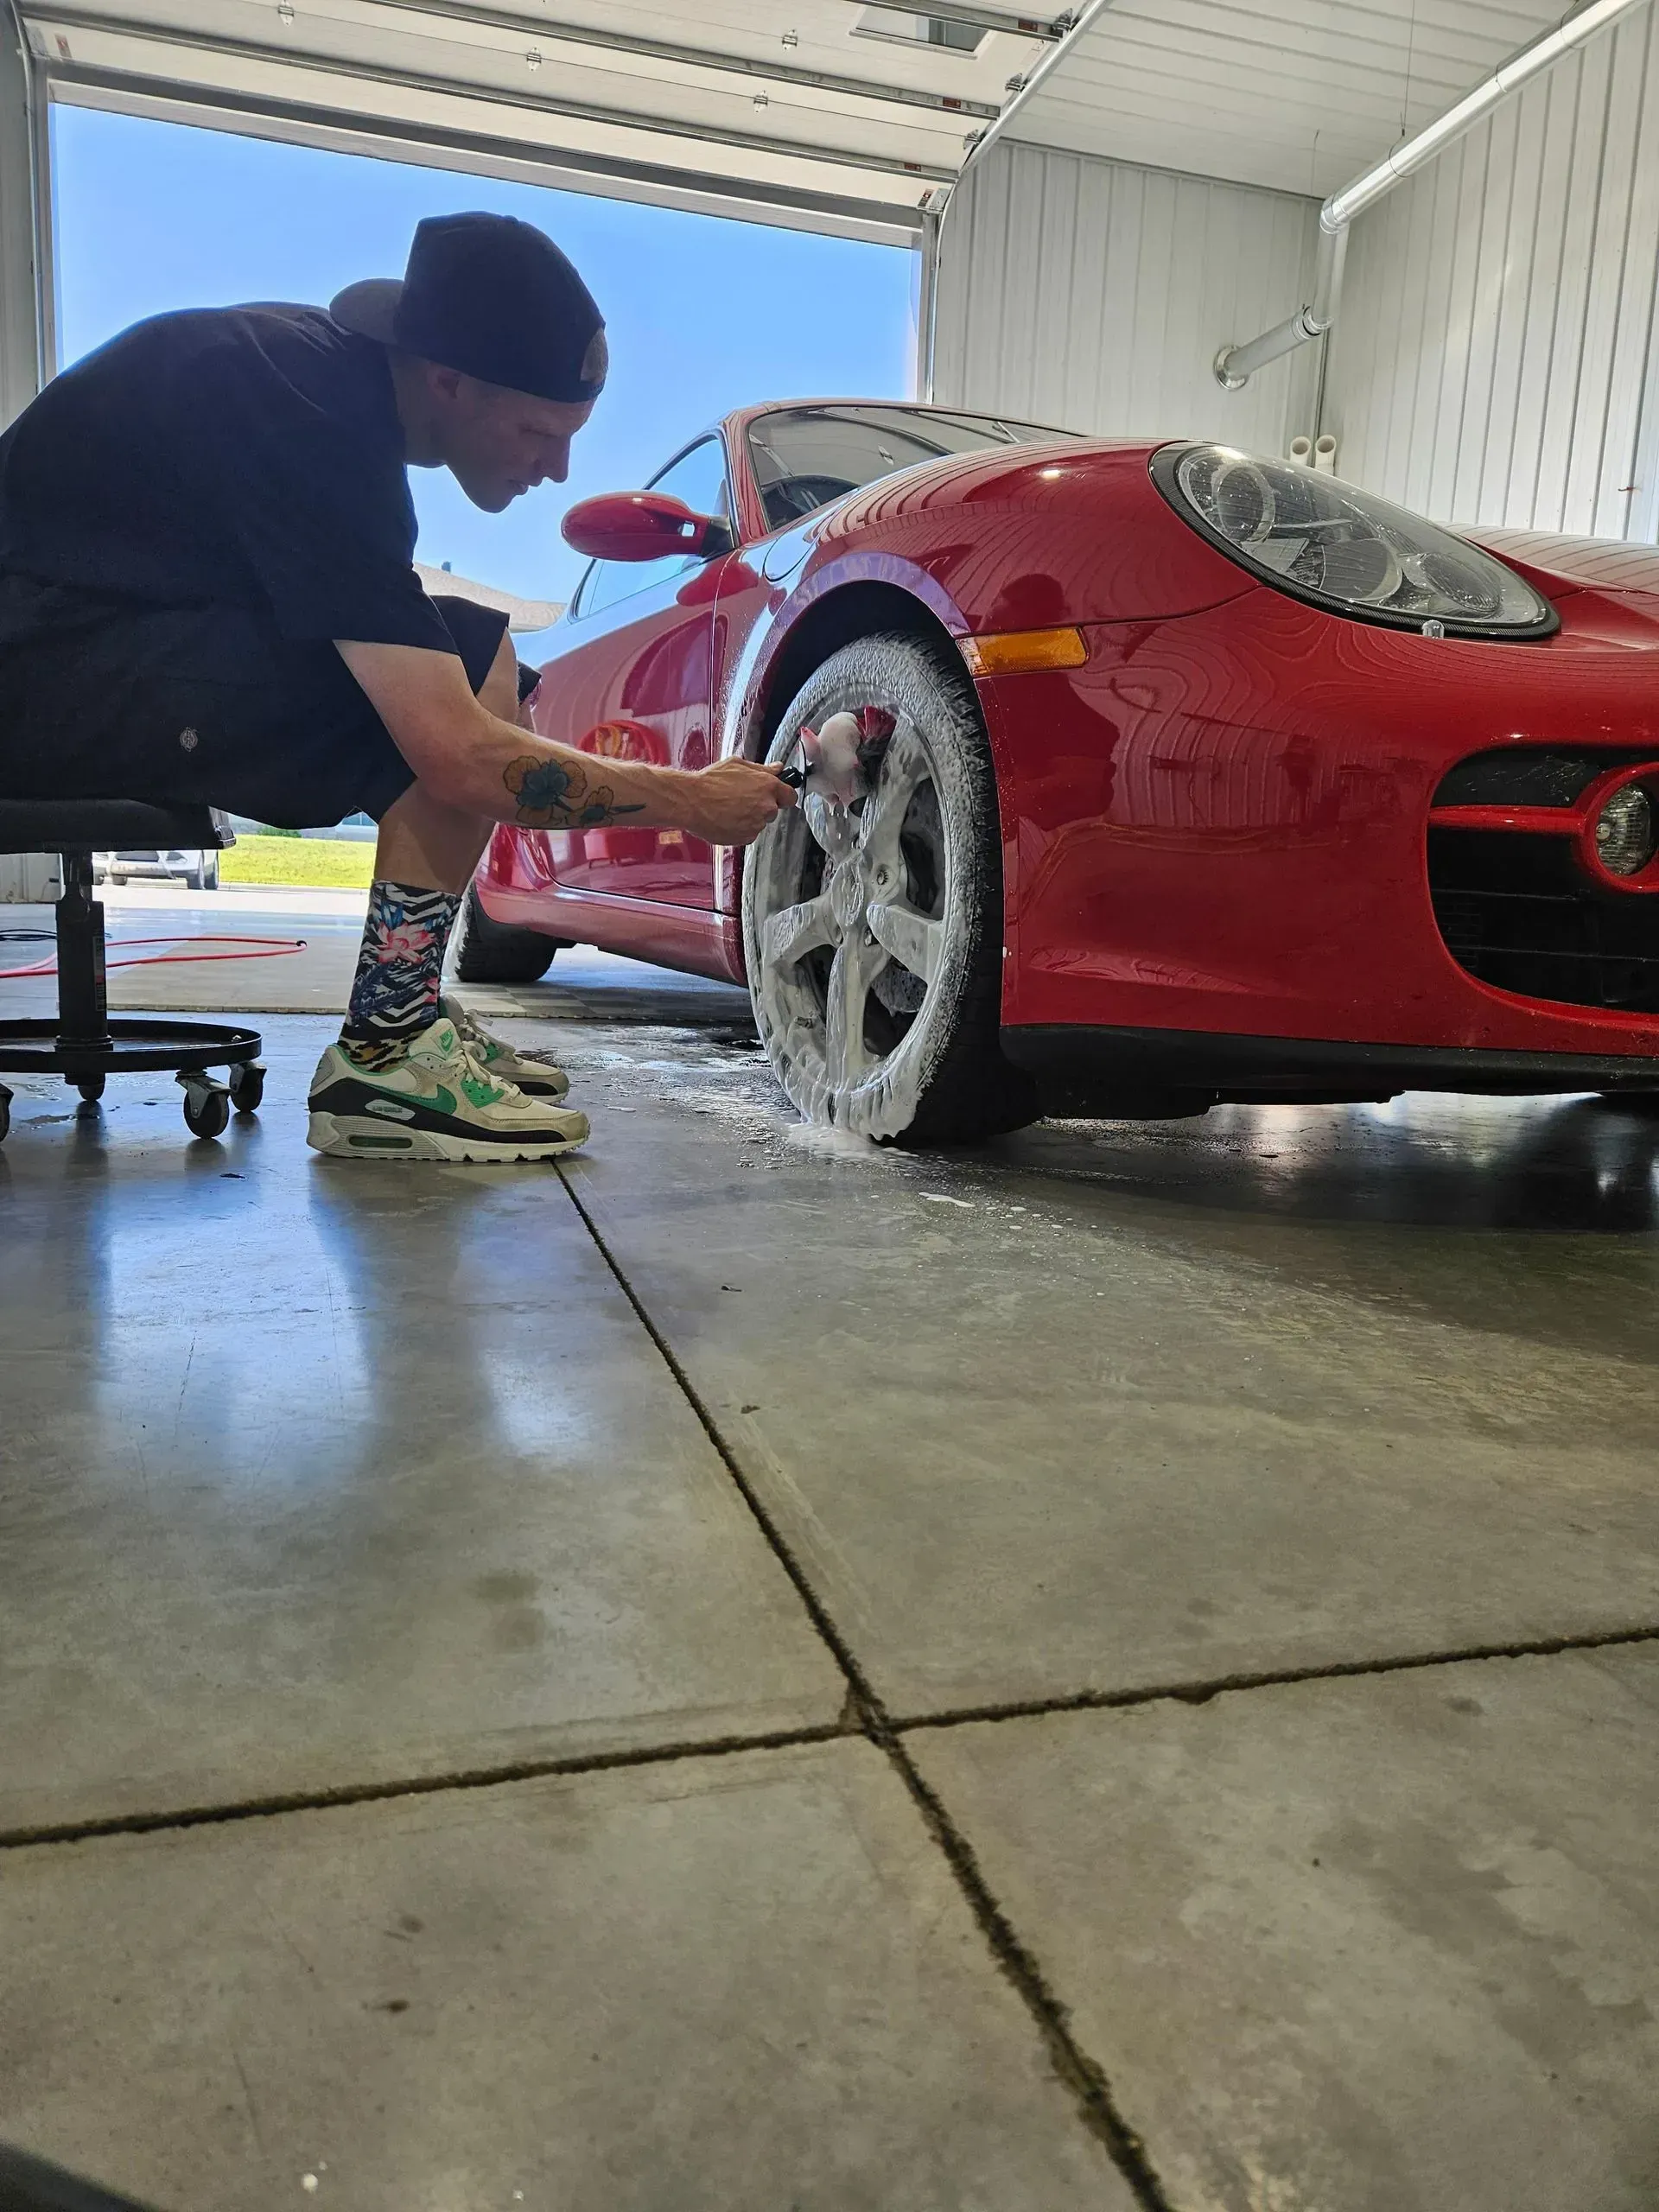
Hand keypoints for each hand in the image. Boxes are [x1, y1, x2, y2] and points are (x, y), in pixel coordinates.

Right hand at [672, 759, 796, 845]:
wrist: (691, 801)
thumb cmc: (710, 782)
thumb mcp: (737, 765)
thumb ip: (761, 769)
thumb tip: (777, 769)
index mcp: (767, 786)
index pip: (790, 796)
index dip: (783, 795)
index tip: (777, 796)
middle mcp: (766, 807)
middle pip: (773, 810)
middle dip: (761, 805)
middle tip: (742, 798)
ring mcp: (756, 824)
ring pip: (759, 822)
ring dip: (749, 817)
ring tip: (729, 807)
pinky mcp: (745, 838)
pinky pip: (748, 833)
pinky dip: (740, 828)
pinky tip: (726, 818)